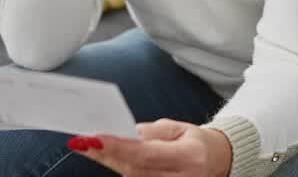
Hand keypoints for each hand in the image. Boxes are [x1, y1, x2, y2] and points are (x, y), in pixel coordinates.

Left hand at [68, 119, 232, 176]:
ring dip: (109, 161)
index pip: (146, 154)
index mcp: (189, 157)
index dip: (118, 147)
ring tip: (89, 144)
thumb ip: (151, 132)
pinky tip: (106, 156)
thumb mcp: (178, 129)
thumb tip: (123, 133)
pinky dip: (120, 168)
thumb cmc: (195, 143)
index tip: (94, 138)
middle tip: (81, 140)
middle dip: (105, 154)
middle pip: (133, 169)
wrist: (216, 163)